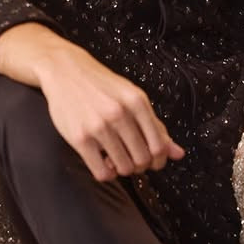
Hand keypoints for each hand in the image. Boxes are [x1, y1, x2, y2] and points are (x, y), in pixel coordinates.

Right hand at [38, 41, 185, 182]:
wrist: (65, 70)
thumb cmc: (100, 84)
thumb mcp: (131, 97)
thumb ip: (155, 126)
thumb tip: (178, 154)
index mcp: (136, 101)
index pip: (159, 146)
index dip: (158, 159)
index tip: (151, 160)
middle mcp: (119, 113)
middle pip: (142, 160)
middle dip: (140, 165)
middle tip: (132, 158)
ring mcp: (99, 126)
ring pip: (124, 168)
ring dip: (122, 169)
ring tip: (116, 157)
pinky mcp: (80, 138)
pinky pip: (102, 173)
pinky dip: (107, 174)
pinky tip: (104, 162)